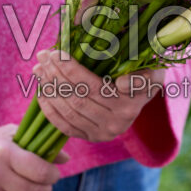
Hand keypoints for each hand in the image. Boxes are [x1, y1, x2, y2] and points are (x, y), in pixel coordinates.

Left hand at [33, 50, 165, 142]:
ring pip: (68, 111)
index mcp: (129, 105)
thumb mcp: (150, 72)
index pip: (93, 87)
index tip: (58, 52)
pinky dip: (49, 108)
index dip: (71, 70)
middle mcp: (116, 124)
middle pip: (77, 98)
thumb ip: (142, 77)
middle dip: (56, 74)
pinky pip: (64, 126)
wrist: (140, 98)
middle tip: (43, 55)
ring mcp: (102, 134)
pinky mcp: (90, 138)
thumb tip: (120, 84)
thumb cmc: (143, 76)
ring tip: (39, 68)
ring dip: (49, 88)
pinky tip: (41, 90)